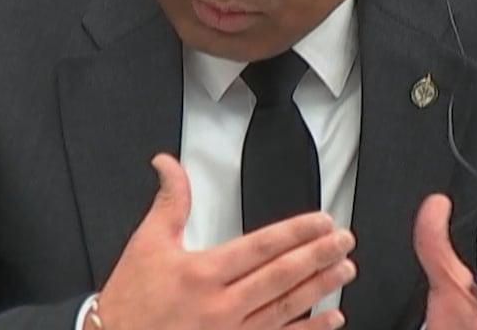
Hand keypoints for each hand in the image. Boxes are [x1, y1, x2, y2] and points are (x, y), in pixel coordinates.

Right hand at [92, 154, 355, 329]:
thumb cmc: (131, 297)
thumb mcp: (147, 242)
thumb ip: (169, 200)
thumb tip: (168, 164)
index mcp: (202, 271)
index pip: (261, 246)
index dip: (296, 232)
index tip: (321, 222)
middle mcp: (222, 304)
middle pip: (282, 276)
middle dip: (318, 256)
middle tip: (344, 241)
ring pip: (287, 307)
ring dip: (320, 288)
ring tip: (345, 269)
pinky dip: (309, 329)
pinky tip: (330, 318)